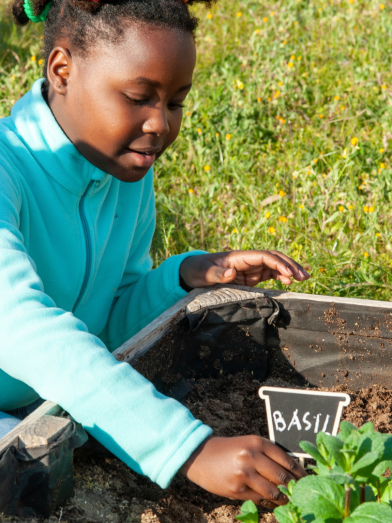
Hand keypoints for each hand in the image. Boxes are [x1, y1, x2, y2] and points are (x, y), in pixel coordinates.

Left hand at [180, 250, 309, 288]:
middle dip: (290, 264)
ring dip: (289, 270)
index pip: (263, 256)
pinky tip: (290, 284)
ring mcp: (250, 268)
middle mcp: (247, 260)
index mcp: (238, 257)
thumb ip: (215, 274)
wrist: (192, 273)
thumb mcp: (203, 274)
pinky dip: (281, 277)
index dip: (278, 263)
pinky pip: (269, 274)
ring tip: (304, 279)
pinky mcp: (250, 277)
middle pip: (273, 258)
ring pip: (275, 265)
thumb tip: (230, 273)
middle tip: (304, 276)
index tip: (289, 274)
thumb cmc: (197, 271)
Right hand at [181, 435, 306, 506]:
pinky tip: (272, 502)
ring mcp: (244, 474)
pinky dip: (269, 502)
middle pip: (282, 477)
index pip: (286, 459)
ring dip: (283, 498)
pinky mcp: (237, 489)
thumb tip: (292, 471)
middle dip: (294, 487)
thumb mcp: (247, 444)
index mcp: (257, 442)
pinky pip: (259, 499)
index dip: (299, 472)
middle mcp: (251, 456)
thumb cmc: (228, 450)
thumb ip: (266, 454)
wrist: (200, 456)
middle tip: (301, 492)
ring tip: (288, 500)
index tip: (307, 479)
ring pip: (273, 491)